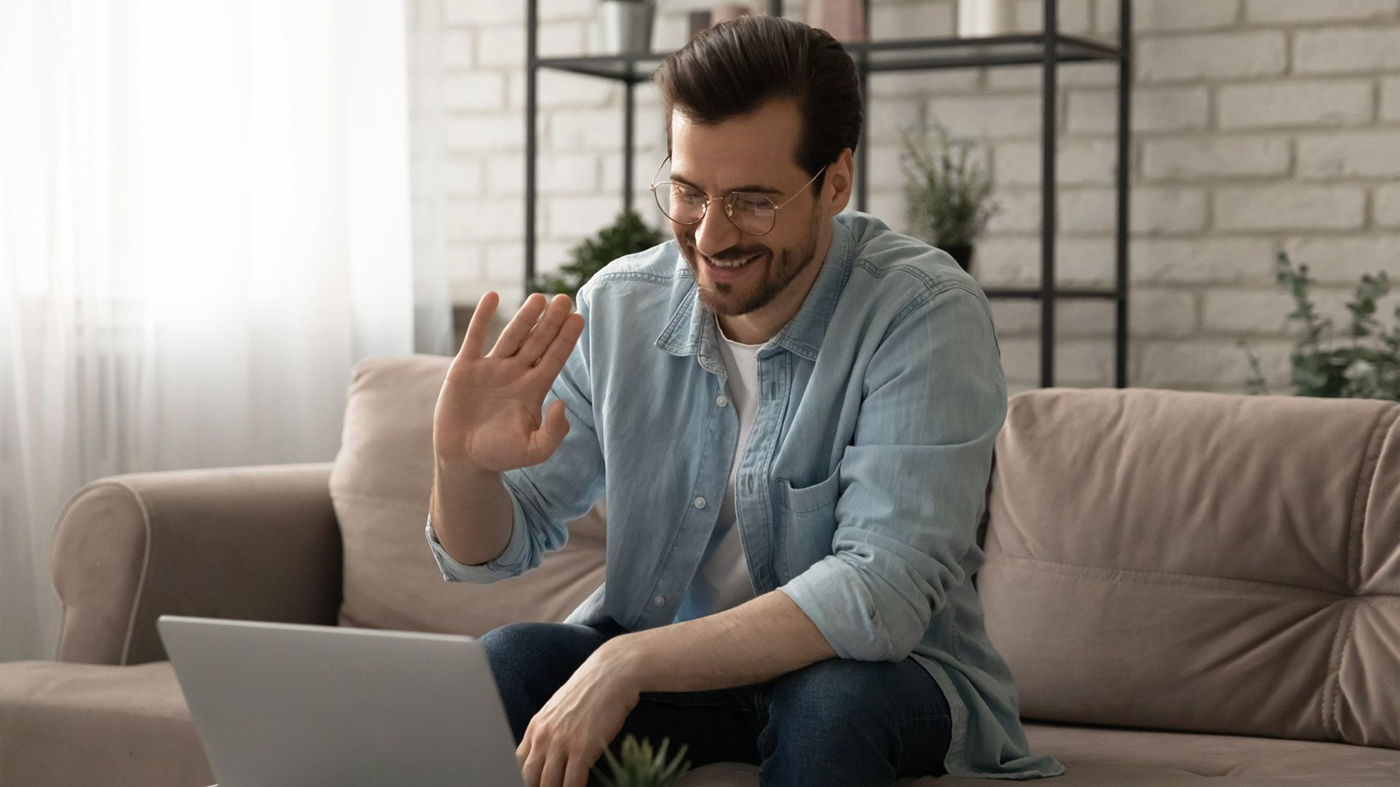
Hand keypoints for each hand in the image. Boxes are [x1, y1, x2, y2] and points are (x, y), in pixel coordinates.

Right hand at [433, 291, 585, 472]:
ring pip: (512, 336)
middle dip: (551, 322)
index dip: (567, 339)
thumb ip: (553, 431)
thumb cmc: (500, 455)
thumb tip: (562, 403)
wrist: (462, 459)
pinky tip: (493, 296)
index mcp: (534, 389)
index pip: (555, 358)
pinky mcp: (465, 367)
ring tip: (539, 298)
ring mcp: (491, 367)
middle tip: (563, 299)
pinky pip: (475, 336)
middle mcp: (516, 373)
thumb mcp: (534, 450)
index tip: (579, 317)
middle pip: (537, 341)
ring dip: (525, 317)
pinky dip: (483, 317)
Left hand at [516, 641, 640, 786]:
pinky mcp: (583, 748)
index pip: (517, 763)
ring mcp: (562, 742)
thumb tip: (548, 756)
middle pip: (529, 777)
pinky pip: (572, 782)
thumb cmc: (591, 691)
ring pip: (549, 784)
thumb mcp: (561, 710)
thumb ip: (550, 732)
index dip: (524, 779)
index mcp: (536, 727)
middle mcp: (544, 735)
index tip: (534, 783)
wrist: (612, 673)